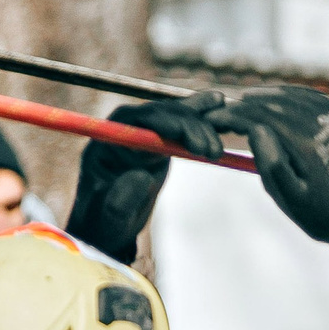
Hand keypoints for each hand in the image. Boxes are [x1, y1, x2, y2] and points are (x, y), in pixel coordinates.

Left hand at [63, 94, 225, 261]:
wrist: (107, 229)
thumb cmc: (104, 225)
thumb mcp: (111, 219)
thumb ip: (121, 199)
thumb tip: (141, 176)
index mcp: (106, 142)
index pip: (135, 121)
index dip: (161, 122)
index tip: (184, 134)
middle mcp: (125, 130)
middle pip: (159, 115)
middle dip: (188, 127)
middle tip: (212, 150)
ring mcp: (143, 133)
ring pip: (174, 116)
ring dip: (200, 122)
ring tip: (224, 134)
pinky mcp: (159, 141)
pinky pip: (181, 124)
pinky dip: (199, 115)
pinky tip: (219, 101)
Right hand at [203, 86, 328, 268]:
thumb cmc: (328, 217)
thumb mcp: (291, 200)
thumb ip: (270, 163)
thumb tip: (253, 128)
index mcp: (307, 145)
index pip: (261, 118)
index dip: (235, 116)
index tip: (215, 119)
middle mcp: (324, 124)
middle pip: (276, 103)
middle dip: (248, 104)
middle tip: (226, 109)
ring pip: (295, 97)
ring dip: (269, 96)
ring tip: (247, 100)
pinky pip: (315, 99)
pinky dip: (293, 96)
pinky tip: (279, 100)